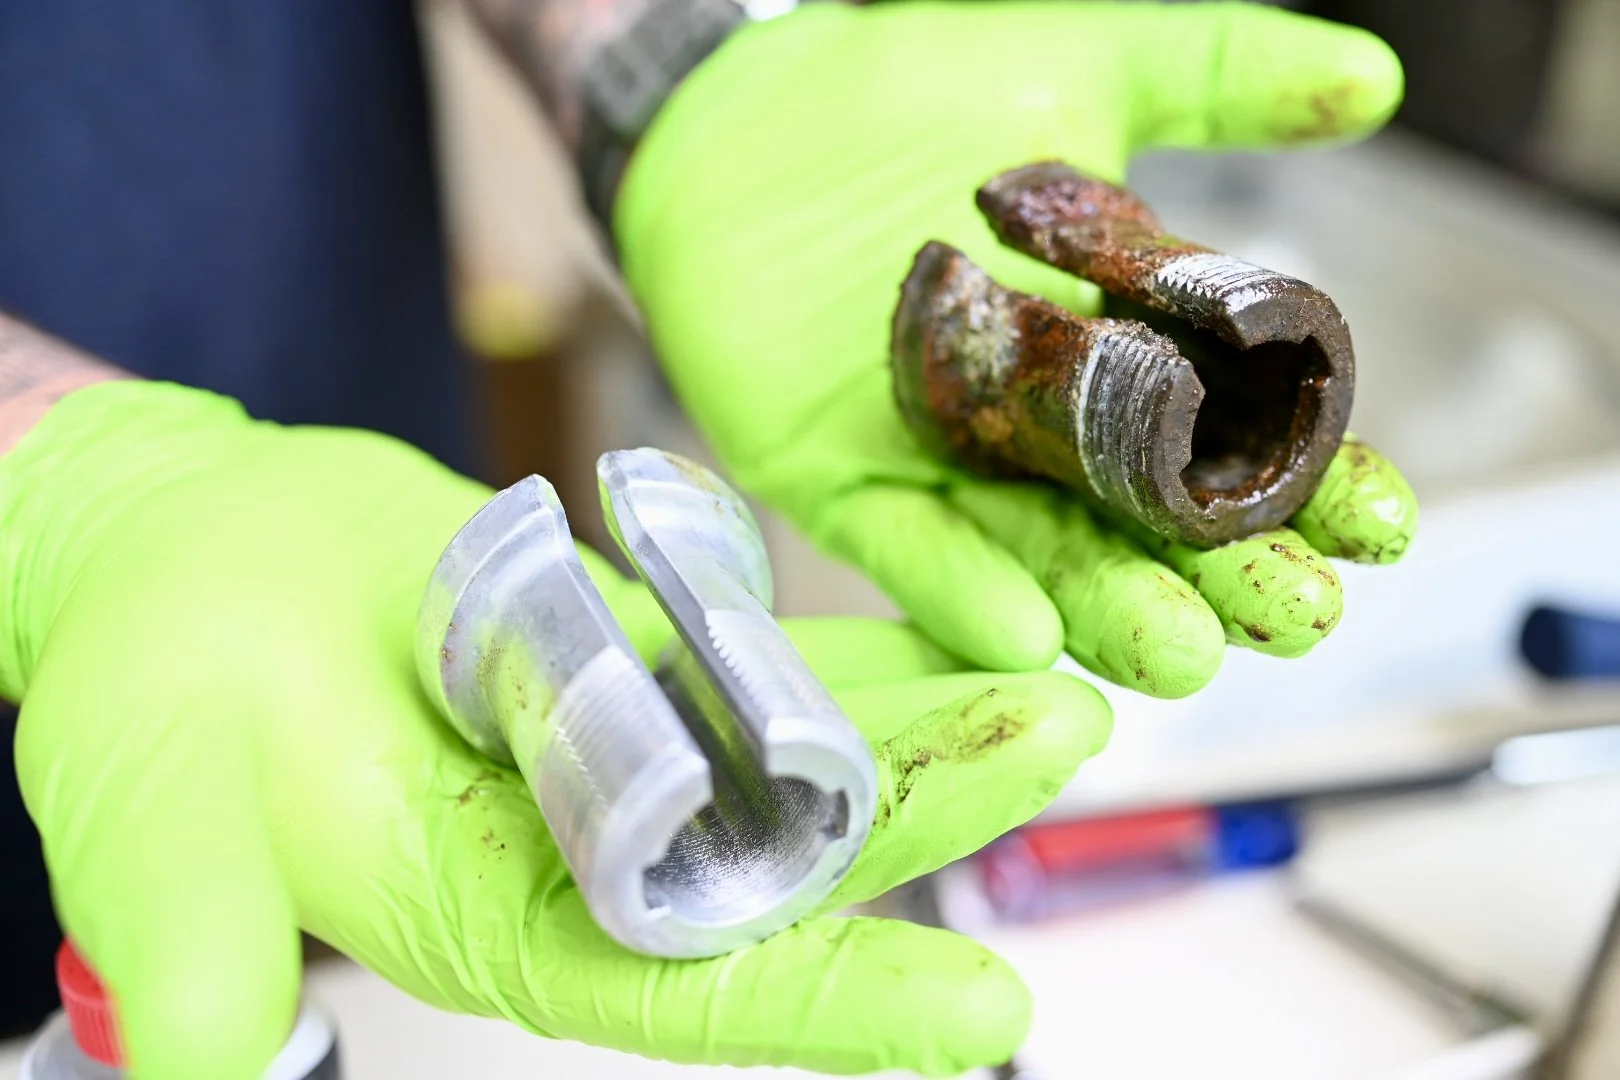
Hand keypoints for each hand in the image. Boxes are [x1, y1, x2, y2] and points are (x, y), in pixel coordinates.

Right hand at [3, 382, 1109, 1078]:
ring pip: (800, 756)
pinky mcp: (630, 658)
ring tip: (1060, 688)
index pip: (681, 988)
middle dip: (927, 818)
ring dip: (929, 727)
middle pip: (786, 860)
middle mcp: (583, 853)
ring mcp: (619, 752)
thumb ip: (192, 945)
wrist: (177, 550)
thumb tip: (195, 1065)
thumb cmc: (145, 685)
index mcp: (490, 919)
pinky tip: (957, 621)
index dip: (829, 1002)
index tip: (982, 1016)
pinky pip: (762, 656)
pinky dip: (855, 645)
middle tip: (1060, 750)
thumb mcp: (148, 813)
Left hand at [617, 1, 1418, 694]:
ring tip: (1188, 655)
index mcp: (1113, 347)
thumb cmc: (905, 89)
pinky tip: (1025, 629)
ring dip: (1110, 609)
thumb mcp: (1080, 65)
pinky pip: (906, 542)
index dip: (1306, 483)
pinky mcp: (841, 476)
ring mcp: (942, 458)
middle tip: (1300, 614)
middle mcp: (1038, 424)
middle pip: (1145, 522)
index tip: (1378, 525)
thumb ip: (1219, 80)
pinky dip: (960, 584)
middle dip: (1222, 573)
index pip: (1229, 434)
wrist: (740, 104)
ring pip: (1039, 553)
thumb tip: (1373, 82)